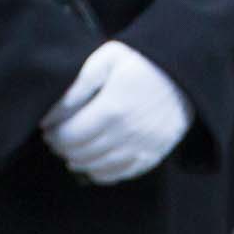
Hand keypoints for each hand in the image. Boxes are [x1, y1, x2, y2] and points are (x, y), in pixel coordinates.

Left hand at [40, 41, 193, 184]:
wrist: (185, 71)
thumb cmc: (143, 61)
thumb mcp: (108, 59)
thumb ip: (78, 85)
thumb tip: (51, 113)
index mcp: (112, 109)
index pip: (68, 136)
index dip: (53, 135)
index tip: (48, 128)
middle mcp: (127, 133)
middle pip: (80, 153)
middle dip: (62, 147)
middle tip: (58, 137)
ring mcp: (142, 146)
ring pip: (98, 167)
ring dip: (79, 161)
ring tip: (73, 149)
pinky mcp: (155, 154)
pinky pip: (121, 174)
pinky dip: (102, 173)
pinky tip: (94, 162)